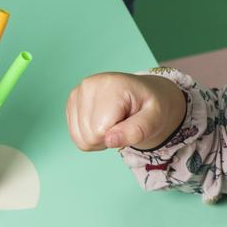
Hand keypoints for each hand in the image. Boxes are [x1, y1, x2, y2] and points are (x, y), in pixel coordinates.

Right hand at [66, 73, 185, 150]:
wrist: (144, 95)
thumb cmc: (150, 106)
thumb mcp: (155, 119)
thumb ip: (137, 130)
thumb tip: (110, 140)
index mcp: (110, 85)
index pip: (99, 131)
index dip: (117, 136)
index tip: (130, 123)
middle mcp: (88, 85)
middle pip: (87, 136)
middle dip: (107, 139)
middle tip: (123, 124)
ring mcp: (77, 93)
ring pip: (79, 138)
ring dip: (99, 139)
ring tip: (114, 122)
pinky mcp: (72, 101)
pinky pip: (75, 135)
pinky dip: (90, 136)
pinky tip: (103, 123)